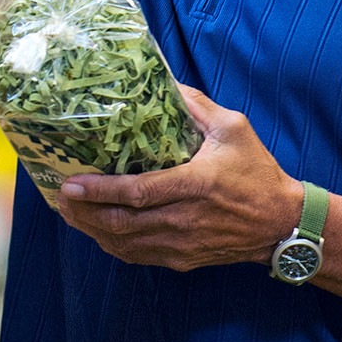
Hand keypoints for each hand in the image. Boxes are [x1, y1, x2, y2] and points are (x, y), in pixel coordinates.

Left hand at [54, 86, 303, 271]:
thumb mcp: (233, 128)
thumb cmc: (257, 171)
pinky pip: (138, 256)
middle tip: (59, 196)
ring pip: (125, 244)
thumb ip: (196, 105)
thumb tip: (163, 81)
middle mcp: (184, 219)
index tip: (71, 182)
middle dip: (84, 212)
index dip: (101, 191)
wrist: (282, 224)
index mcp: (195, 184)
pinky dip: (111, 245)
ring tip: (68, 211)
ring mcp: (181, 244)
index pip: (138, 192)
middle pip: (122, 223)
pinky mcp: (182, 259)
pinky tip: (95, 229)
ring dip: (92, 229)